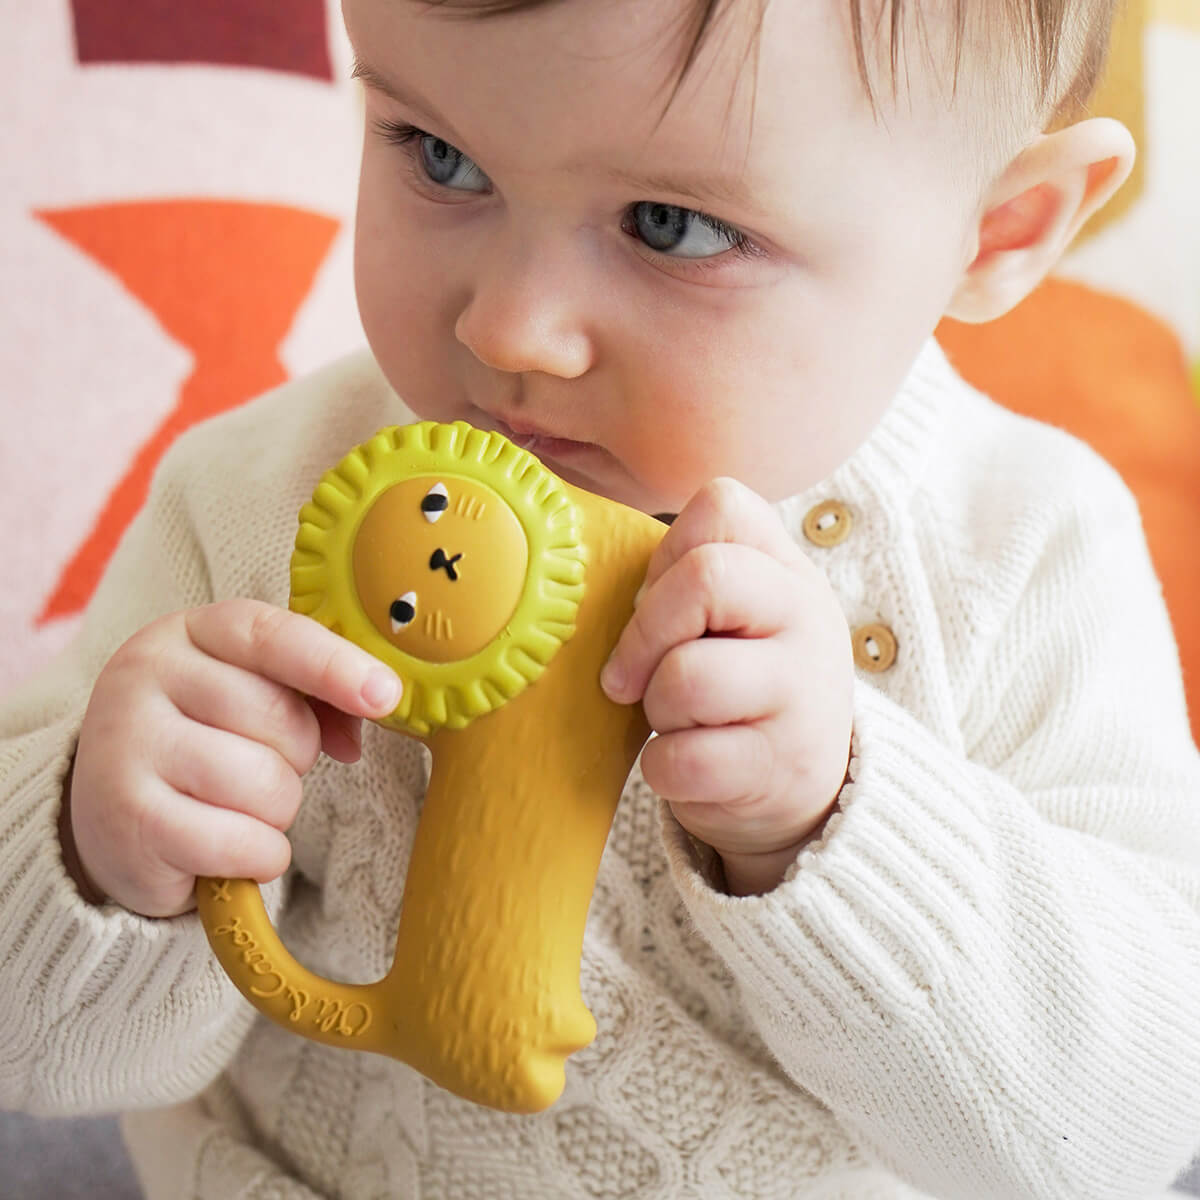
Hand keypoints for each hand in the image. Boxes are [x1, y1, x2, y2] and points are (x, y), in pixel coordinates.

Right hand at [66, 600, 402, 916]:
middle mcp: (148, 675)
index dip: (335, 666)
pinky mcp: (127, 817)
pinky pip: (239, 842)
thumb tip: (375, 704)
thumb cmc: (208, 739)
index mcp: (192, 632)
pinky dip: (259, 855)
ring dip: (277, 810)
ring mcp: (128, 744)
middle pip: (278, 718)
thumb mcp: (255, 695)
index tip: (386, 695)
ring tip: (238, 806)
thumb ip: (318, 692)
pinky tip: (232, 848)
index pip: (273, 637)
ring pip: (264, 784)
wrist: (113, 811)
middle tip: (262, 764)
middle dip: (297, 755)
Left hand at [600, 480, 852, 894]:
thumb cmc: (739, 686)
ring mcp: (800, 697)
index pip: (722, 507)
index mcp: (788, 572)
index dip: (665, 556)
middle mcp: (808, 621)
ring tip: (674, 721)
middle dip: (644, 633)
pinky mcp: (775, 767)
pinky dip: (661, 767)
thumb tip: (598, 593)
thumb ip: (684, 586)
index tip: (656, 605)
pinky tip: (682, 764)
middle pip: (706, 578)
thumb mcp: (737, 619)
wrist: (803, 789)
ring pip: (685, 676)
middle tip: (627, 677)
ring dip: (655, 706)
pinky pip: (682, 758)